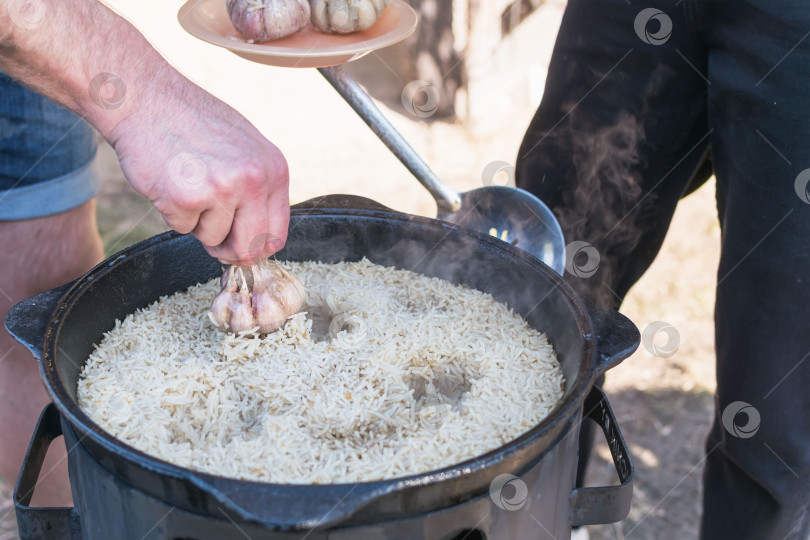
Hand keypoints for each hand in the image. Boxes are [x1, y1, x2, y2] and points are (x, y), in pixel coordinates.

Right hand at [109, 72, 289, 265]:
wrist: (147, 98)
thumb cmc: (193, 121)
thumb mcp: (244, 148)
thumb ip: (257, 188)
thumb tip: (261, 237)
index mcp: (273, 169)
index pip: (277, 233)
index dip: (257, 250)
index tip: (241, 250)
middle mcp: (253, 180)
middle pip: (250, 248)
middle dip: (230, 252)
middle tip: (215, 243)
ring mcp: (221, 189)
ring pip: (214, 240)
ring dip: (197, 224)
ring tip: (188, 186)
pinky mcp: (186, 199)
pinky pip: (183, 229)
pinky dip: (173, 214)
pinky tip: (170, 182)